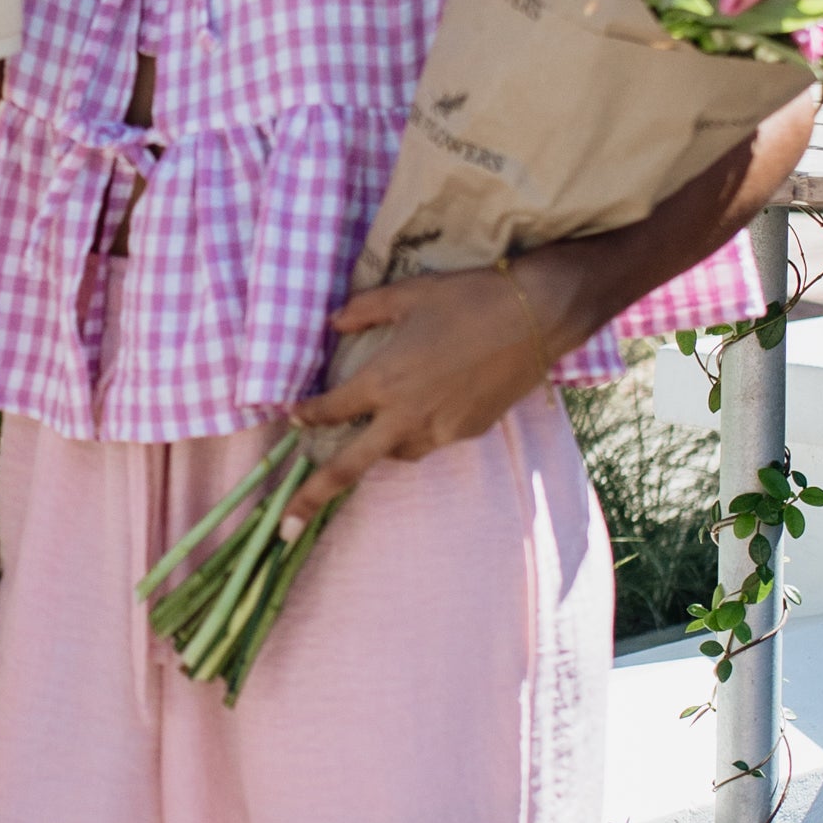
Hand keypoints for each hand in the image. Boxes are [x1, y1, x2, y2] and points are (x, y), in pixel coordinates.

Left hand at [282, 260, 571, 524]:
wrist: (537, 316)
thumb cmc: (468, 297)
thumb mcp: (408, 294)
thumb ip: (363, 310)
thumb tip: (333, 322)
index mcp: (384, 382)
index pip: (331, 411)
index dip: (307, 414)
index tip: (293, 416)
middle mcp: (406, 416)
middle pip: (348, 467)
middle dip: (311, 498)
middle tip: (284, 527)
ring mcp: (440, 430)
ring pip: (396, 453)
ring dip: (380, 445)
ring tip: (380, 425)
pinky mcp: (468, 433)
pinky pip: (432, 441)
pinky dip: (420, 430)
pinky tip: (430, 404)